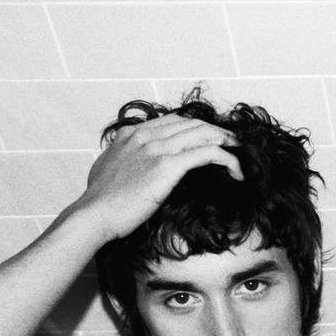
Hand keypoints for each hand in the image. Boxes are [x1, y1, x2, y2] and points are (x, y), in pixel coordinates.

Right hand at [69, 114, 242, 244]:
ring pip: (204, 133)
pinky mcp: (167, 165)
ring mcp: (156, 148)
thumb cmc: (101, 201)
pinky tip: (237, 171)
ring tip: (241, 155)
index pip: (173, 121)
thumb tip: (131, 164)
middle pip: (192, 123)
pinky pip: (208, 153)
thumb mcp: (109, 169)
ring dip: (227, 143)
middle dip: (217, 132)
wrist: (94, 214)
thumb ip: (124, 159)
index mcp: (132, 134)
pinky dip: (228, 159)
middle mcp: (145, 135)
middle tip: (233, 145)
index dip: (197, 128)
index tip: (211, 140)